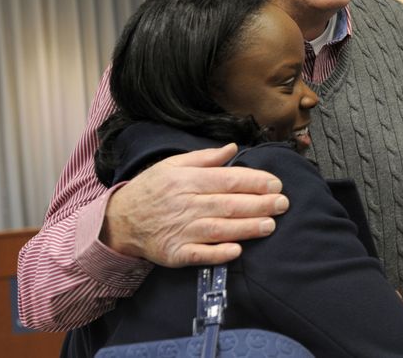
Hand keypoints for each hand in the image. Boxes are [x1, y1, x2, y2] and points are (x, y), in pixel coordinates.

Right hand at [101, 143, 288, 266]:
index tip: (276, 184)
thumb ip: (205, 157)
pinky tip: (237, 250)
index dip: (254, 182)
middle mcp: (185, 204)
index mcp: (187, 180)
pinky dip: (218, 253)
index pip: (227, 180)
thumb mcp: (173, 165)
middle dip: (259, 204)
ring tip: (270, 225)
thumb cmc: (151, 189)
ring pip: (219, 228)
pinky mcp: (175, 253)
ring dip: (247, 228)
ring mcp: (180, 230)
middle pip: (228, 204)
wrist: (120, 220)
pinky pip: (200, 254)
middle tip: (283, 204)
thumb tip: (233, 147)